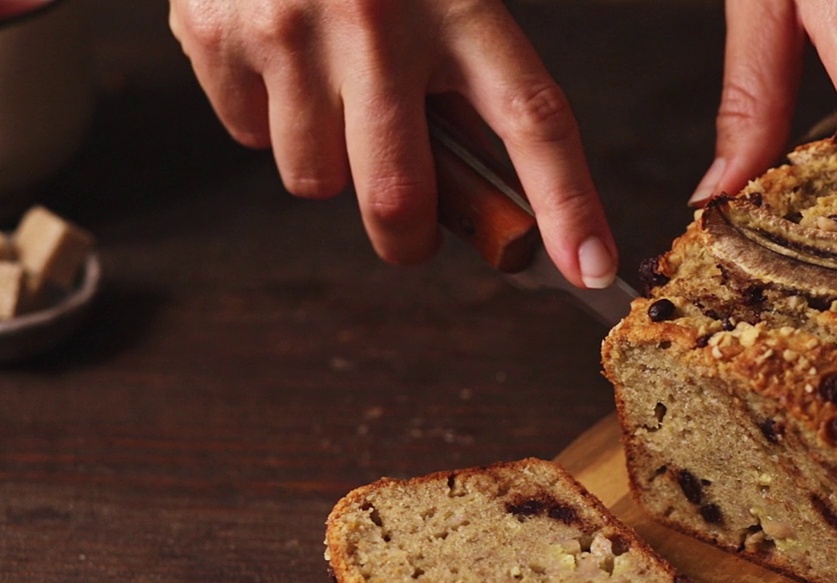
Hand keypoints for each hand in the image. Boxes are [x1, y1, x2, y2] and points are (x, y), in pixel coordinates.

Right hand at [169, 0, 617, 287]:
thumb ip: (470, 76)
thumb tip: (483, 194)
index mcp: (462, 4)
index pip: (533, 120)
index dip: (567, 204)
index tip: (590, 268)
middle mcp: (376, 22)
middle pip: (399, 198)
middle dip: (409, 238)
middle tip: (414, 229)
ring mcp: (288, 30)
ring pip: (314, 180)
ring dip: (331, 164)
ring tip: (333, 92)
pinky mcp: (213, 33)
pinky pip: (247, 135)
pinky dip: (267, 118)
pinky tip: (279, 60)